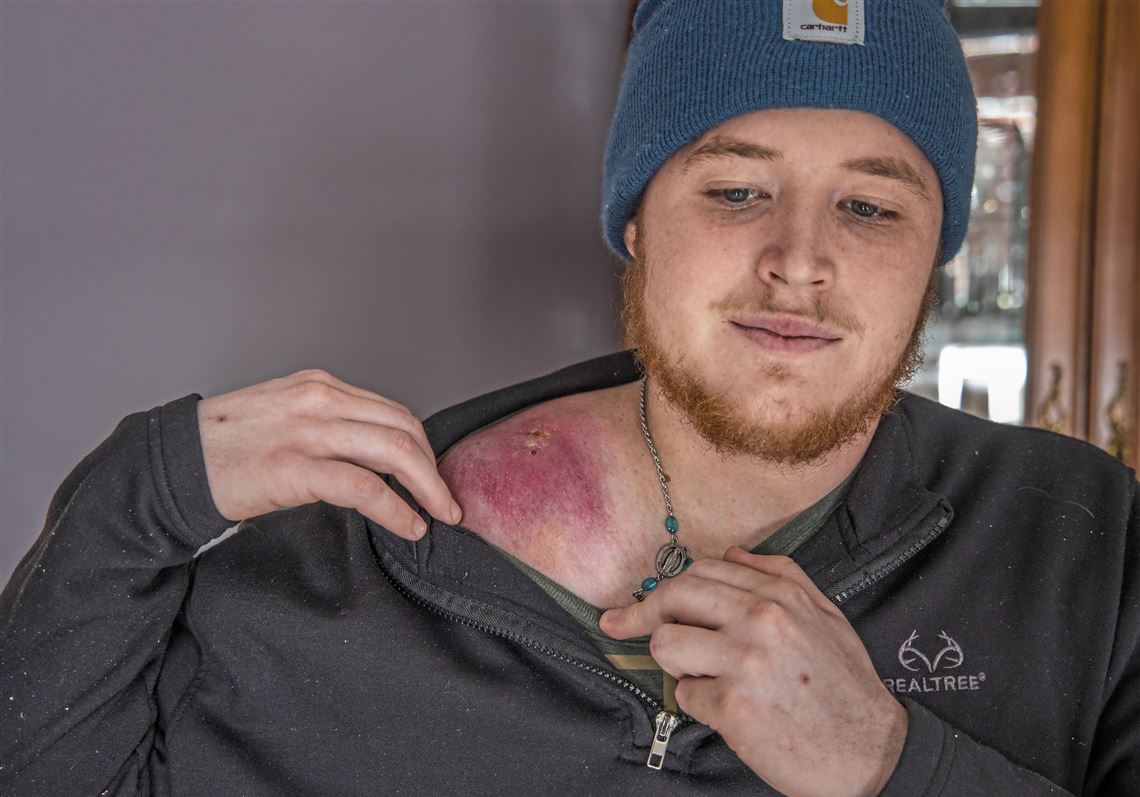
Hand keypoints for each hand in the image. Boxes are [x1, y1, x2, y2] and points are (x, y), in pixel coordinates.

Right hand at [197, 368, 459, 538]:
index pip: (392, 411)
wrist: (169, 464)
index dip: (424, 447)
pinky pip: (365, 488)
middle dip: (435, 469)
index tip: (435, 475)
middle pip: (405, 428)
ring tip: (440, 515)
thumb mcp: (283, 418)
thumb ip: (326, 427)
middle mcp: (319, 400)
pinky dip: (397, 510)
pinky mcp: (294, 469)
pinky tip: (410, 527)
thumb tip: (371, 460)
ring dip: (428, 488)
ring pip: (395, 452)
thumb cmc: (223, 448)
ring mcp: (307, 432)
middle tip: (448, 501)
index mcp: (319, 386)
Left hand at [600, 547, 905, 796]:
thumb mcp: (825, 615)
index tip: (641, 597)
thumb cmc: (846, 686)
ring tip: (707, 678)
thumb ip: (780, 576)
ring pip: (667, 644)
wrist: (871, 753)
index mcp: (779, 594)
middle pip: (673, 596)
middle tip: (620, 624)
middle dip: (641, 612)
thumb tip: (733, 553)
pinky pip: (685, 696)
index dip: (666, 582)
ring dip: (677, 664)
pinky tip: (731, 712)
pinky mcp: (732, 706)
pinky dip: (700, 705)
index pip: (702, 569)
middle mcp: (760, 619)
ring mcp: (744, 662)